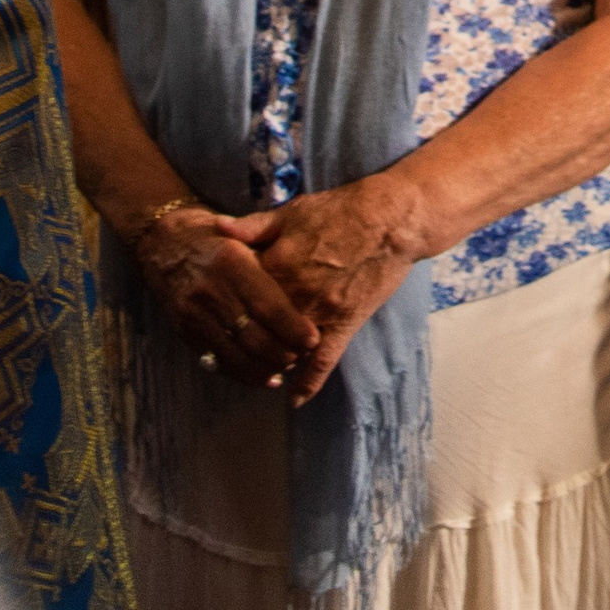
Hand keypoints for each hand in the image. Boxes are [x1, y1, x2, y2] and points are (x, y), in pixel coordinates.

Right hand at [129, 198, 313, 388]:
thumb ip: (271, 264)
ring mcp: (193, 315)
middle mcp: (210, 291)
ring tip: (287, 366)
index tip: (313, 339)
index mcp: (231, 262)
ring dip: (266, 368)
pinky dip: (244, 375)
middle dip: (283, 353)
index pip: (268, 306)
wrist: (165, 244)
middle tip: (304, 355)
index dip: (293, 328)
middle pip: (253, 337)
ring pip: (236, 355)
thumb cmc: (217, 238)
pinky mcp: (184, 332)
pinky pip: (217, 362)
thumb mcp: (246, 236)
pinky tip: (265, 377)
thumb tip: (306, 300)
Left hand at [221, 178, 420, 407]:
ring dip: (270, 359)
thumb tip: (216, 229)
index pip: (238, 293)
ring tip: (259, 366)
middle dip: (245, 335)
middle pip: (257, 326)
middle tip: (236, 340)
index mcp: (276, 264)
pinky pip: (323, 362)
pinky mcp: (344, 325)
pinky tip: (294, 400)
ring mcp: (319, 314)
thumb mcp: (292, 211)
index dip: (228, 299)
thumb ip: (253, 226)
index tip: (222, 304)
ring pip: (284, 348)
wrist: (392, 219)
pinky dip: (308, 383)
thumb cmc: (342, 209)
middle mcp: (294, 294)